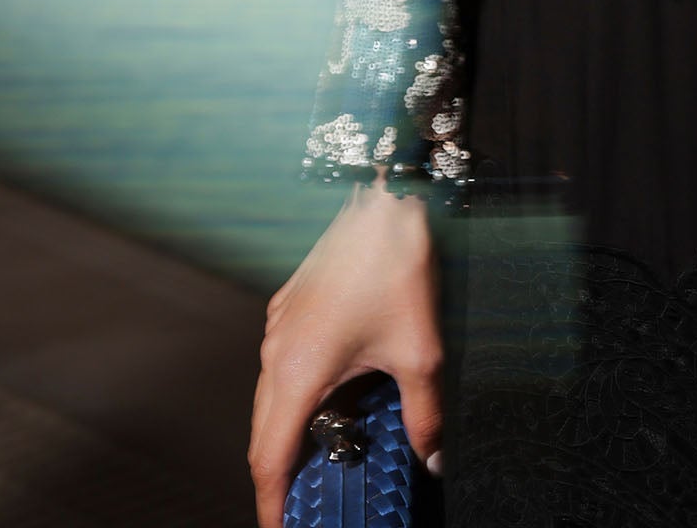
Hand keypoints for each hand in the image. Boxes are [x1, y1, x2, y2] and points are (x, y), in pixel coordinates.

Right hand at [247, 176, 443, 527]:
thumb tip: (433, 454)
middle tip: (302, 505)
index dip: (271, 503)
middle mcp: (277, 350)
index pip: (268, 457)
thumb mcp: (420, 350)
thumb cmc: (394, 261)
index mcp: (298, 369)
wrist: (385, 199)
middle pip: (263, 433)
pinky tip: (328, 400)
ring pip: (269, 398)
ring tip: (318, 461)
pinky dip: (294, 395)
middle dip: (279, 475)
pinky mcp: (290, 307)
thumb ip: (424, 413)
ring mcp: (279, 325)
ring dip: (287, 433)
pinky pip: (280, 366)